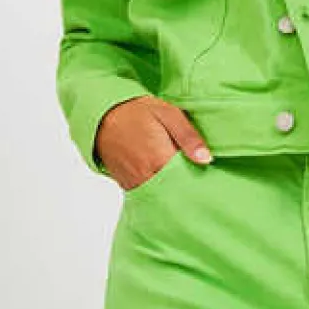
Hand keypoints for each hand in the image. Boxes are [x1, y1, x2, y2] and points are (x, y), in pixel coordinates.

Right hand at [95, 97, 212, 188]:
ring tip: (181, 181)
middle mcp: (146, 175)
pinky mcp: (127, 185)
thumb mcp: (168, 114)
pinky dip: (157, 192)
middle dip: (186, 189)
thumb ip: (188, 136)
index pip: (187, 181)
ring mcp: (135, 182)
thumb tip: (206, 158)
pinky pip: (147, 195)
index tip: (206, 178)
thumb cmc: (136, 111)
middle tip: (196, 181)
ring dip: (171, 191)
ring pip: (160, 197)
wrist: (102, 114)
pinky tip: (164, 181)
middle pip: (174, 192)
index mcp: (160, 159)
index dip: (198, 181)